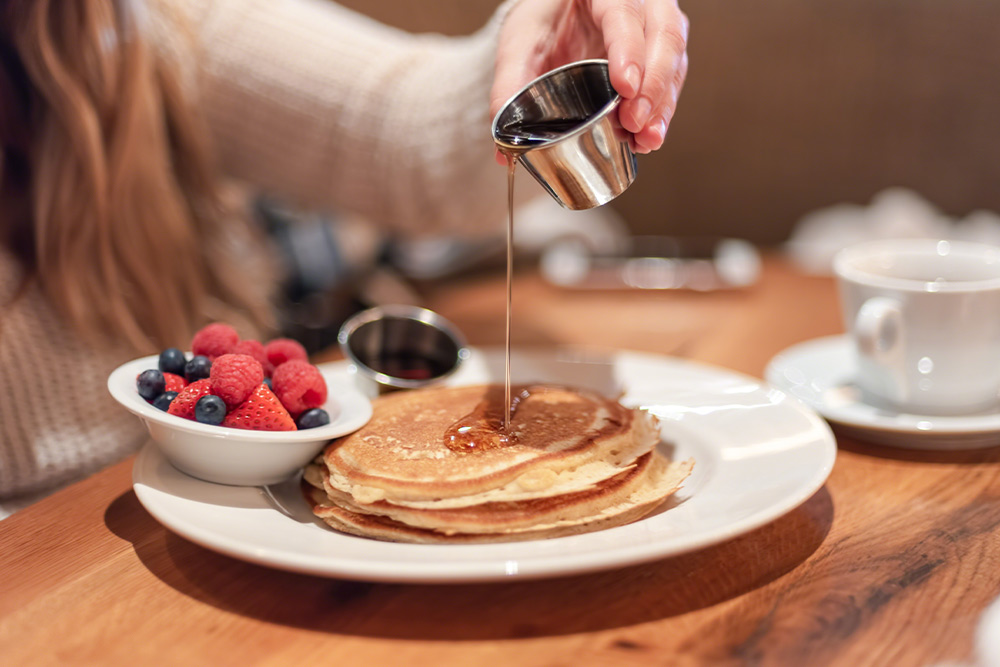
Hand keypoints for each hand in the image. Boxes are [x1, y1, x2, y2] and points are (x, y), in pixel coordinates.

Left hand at [490, 0, 688, 161]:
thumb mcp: (520, 44)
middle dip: (652, 85)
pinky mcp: (662, 54)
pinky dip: (662, 111)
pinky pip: (672, 79)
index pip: (624, 13)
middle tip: (634, 123)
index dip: (628, 50)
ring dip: (662, 104)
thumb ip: (509, 85)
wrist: (557, 20)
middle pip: (663, 35)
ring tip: (645, 139)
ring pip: (674, 59)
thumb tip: (503, 149)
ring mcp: (657, 25)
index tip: (624, 87)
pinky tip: (647, 138)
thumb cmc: (544, 22)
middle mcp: (641, 0)